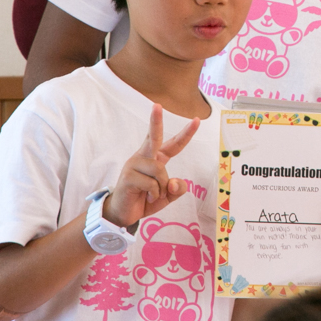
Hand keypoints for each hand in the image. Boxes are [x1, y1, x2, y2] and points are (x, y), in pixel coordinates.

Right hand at [103, 104, 199, 226]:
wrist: (123, 214)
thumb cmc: (144, 200)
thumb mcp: (167, 196)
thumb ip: (177, 189)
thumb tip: (174, 183)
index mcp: (155, 158)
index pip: (173, 144)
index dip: (186, 133)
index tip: (197, 120)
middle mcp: (144, 157)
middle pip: (154, 137)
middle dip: (156, 121)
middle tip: (157, 105)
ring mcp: (134, 165)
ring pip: (160, 170)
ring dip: (162, 187)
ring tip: (153, 195)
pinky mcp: (128, 176)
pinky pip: (152, 184)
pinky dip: (154, 194)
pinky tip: (145, 197)